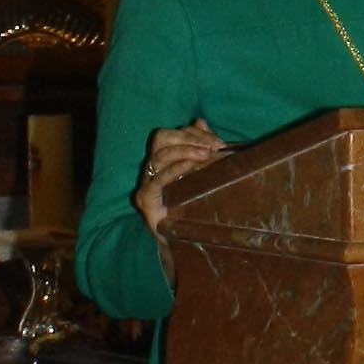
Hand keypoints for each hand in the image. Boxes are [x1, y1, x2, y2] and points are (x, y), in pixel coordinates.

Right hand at [134, 121, 227, 249]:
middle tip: (213, 148)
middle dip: (189, 139)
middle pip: (162, 139)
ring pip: (160, 155)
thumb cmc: (194, 208)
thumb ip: (199, 147)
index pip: (170, 134)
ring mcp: (146, 184)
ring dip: (186, 151)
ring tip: (206, 155)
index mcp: (162, 160)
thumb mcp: (201, 173)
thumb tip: (199, 120)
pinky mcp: (146, 200)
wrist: (185, 243)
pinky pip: (156, 180)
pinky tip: (190, 165)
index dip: (193, 133)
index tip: (218, 142)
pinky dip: (174, 169)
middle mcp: (150, 169)